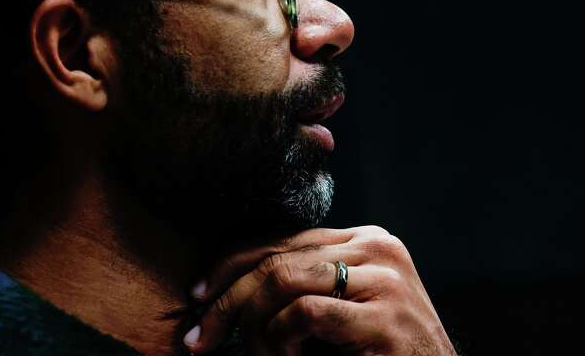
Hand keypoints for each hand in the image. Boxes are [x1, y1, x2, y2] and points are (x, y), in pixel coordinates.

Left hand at [182, 226, 455, 355]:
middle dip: (227, 298)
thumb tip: (228, 290)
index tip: (198, 293)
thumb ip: (302, 290)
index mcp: (365, 241)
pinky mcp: (386, 315)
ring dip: (252, 325)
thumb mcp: (341, 313)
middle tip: (198, 335)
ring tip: (251, 355)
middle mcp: (377, 247)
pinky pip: (307, 313)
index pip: (282, 240)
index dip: (232, 265)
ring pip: (285, 279)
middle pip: (277, 257)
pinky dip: (281, 337)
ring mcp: (385, 278)